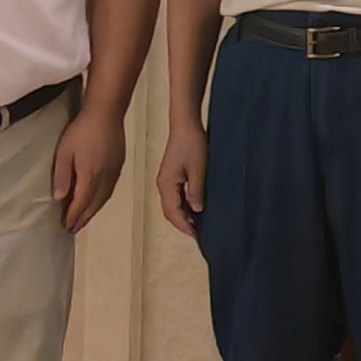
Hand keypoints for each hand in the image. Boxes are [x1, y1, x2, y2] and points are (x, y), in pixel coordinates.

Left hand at [53, 105, 128, 231]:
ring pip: (104, 198)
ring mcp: (114, 171)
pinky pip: (110, 189)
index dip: (73, 215)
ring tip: (84, 219)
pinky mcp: (118, 165)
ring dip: (93, 211)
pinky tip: (97, 200)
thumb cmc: (81, 131)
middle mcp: (105, 178)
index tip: (65, 226)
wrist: (106, 113)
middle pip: (94, 204)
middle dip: (83, 218)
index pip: (81, 202)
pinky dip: (102, 200)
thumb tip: (59, 198)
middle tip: (73, 229)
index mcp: (90, 176)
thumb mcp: (64, 152)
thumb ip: (62, 175)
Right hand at [154, 121, 207, 237]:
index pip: (173, 212)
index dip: (184, 225)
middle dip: (182, 224)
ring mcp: (165, 180)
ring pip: (171, 205)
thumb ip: (196, 190)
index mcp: (166, 185)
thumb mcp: (198, 168)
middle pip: (169, 211)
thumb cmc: (193, 144)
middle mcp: (162, 185)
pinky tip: (194, 208)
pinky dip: (182, 206)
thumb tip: (196, 210)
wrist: (185, 125)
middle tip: (197, 234)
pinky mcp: (171, 175)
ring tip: (197, 225)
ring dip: (182, 215)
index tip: (196, 236)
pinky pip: (174, 196)